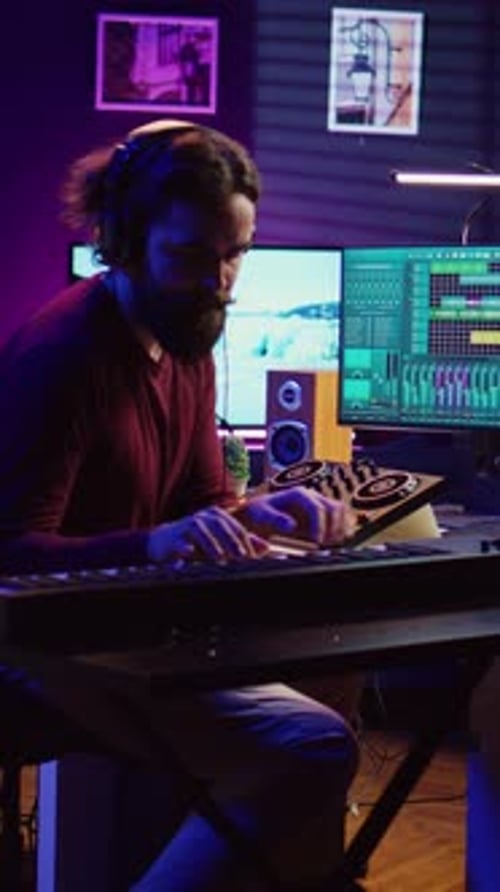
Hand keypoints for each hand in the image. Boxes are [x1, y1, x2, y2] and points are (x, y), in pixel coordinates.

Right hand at [147, 506, 269, 563]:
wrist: (166, 542)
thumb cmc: (198, 542)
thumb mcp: (222, 543)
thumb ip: (243, 543)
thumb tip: (267, 548)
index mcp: (219, 516)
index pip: (237, 528)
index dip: (246, 544)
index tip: (252, 559)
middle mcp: (205, 516)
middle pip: (222, 527)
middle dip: (232, 543)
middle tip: (240, 558)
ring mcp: (188, 523)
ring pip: (202, 531)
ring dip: (211, 545)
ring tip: (220, 558)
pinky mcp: (173, 535)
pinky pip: (180, 541)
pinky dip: (185, 547)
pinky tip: (189, 552)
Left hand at [234, 485, 355, 546]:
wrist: (259, 513)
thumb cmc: (259, 512)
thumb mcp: (262, 515)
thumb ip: (275, 519)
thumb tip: (291, 525)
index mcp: (299, 495)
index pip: (318, 508)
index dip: (320, 526)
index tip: (317, 542)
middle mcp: (312, 497)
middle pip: (335, 508)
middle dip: (333, 527)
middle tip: (325, 544)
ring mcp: (318, 506)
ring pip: (340, 512)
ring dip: (340, 529)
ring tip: (331, 544)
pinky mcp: (321, 517)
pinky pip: (339, 520)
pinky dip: (340, 530)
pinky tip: (333, 542)